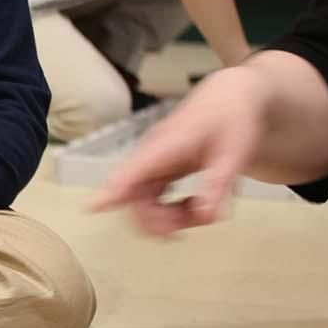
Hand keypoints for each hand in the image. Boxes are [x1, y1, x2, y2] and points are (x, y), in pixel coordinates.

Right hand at [91, 67, 265, 235]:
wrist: (231, 96)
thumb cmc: (231, 118)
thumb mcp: (234, 154)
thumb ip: (218, 185)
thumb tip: (204, 216)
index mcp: (166, 145)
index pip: (132, 171)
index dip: (112, 191)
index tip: (93, 207)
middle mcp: (153, 155)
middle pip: (134, 195)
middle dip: (154, 220)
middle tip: (183, 231)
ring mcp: (155, 162)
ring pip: (142, 200)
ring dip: (164, 218)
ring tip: (196, 217)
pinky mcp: (162, 168)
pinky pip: (154, 196)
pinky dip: (170, 211)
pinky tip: (192, 208)